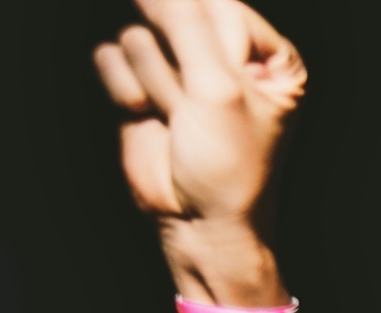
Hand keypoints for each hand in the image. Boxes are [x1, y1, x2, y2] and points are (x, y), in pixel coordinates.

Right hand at [93, 0, 304, 293]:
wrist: (197, 223)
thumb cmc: (228, 165)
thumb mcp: (218, 89)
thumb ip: (185, 23)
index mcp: (268, 56)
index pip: (219, 4)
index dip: (204, 36)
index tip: (211, 83)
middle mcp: (225, 57)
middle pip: (176, 13)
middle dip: (177, 62)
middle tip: (194, 103)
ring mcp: (179, 69)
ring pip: (139, 36)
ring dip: (155, 83)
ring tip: (177, 121)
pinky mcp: (140, 85)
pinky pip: (112, 56)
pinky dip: (125, 89)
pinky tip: (147, 117)